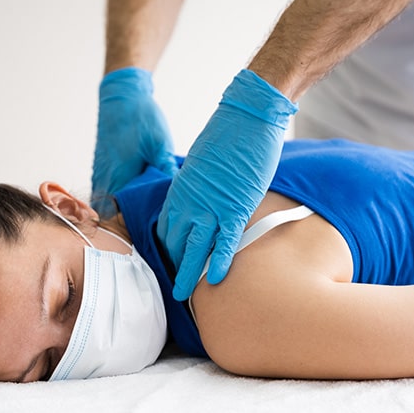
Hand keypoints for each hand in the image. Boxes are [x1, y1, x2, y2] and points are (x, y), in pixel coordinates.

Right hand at [91, 67, 177, 215]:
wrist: (120, 97)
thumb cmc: (141, 119)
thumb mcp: (160, 145)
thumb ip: (166, 171)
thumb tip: (178, 196)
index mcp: (120, 178)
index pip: (121, 218)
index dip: (134, 228)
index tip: (151, 231)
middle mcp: (105, 180)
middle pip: (112, 216)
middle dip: (128, 223)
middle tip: (150, 225)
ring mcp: (100, 174)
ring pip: (107, 204)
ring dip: (121, 210)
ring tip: (143, 212)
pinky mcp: (100, 168)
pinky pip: (105, 191)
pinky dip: (117, 196)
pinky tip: (134, 194)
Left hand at [157, 69, 297, 300]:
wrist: (246, 117)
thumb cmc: (228, 135)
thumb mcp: (203, 163)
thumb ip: (199, 185)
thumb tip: (204, 196)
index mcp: (180, 190)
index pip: (166, 227)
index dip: (167, 248)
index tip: (170, 262)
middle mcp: (189, 201)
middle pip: (174, 241)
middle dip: (172, 265)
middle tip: (173, 286)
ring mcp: (211, 206)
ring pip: (193, 247)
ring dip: (187, 273)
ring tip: (183, 295)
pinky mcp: (234, 207)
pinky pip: (224, 241)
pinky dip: (218, 261)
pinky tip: (214, 280)